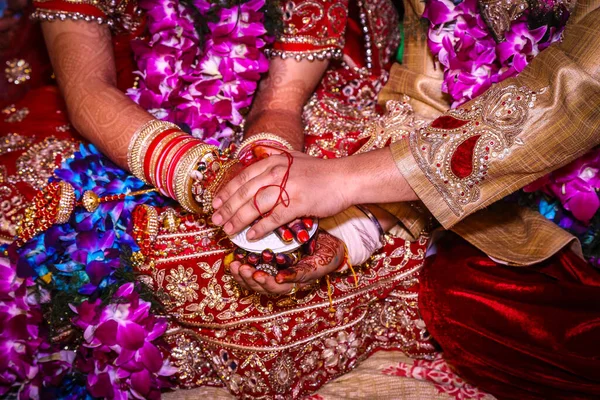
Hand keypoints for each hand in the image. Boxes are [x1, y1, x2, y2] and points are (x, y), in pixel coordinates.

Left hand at [211, 151, 349, 239]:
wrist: (345, 178)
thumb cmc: (321, 171)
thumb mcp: (295, 157)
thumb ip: (277, 156)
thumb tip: (261, 153)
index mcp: (273, 162)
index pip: (243, 177)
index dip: (227, 191)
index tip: (216, 203)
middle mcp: (276, 173)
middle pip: (244, 193)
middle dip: (227, 208)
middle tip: (216, 220)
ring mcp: (286, 188)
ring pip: (254, 206)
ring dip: (238, 220)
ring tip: (229, 231)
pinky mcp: (297, 203)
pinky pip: (273, 218)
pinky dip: (260, 228)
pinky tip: (251, 236)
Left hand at [227, 231, 344, 295]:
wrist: (327, 247)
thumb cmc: (326, 256)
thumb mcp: (319, 263)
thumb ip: (302, 272)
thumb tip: (282, 277)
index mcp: (296, 284)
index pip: (281, 288)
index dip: (270, 283)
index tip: (265, 275)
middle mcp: (284, 282)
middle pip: (265, 288)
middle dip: (252, 279)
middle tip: (243, 268)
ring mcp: (274, 274)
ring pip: (255, 282)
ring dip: (243, 275)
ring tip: (234, 265)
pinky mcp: (267, 265)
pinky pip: (252, 272)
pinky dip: (241, 269)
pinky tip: (233, 261)